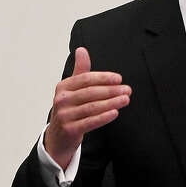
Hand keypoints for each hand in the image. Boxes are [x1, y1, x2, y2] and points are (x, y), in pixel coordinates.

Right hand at [43, 47, 131, 168]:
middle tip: (127, 89)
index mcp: (63, 87)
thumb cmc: (69, 110)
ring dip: (111, 103)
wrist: (58, 137)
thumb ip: (80, 71)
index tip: (119, 78)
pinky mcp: (70, 129)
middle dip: (111, 90)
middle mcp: (61, 100)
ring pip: (92, 107)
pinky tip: (115, 113)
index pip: (85, 79)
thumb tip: (82, 49)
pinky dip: (103, 117)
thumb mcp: (71, 89)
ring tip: (125, 99)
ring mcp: (64, 115)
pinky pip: (90, 122)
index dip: (103, 78)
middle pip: (90, 92)